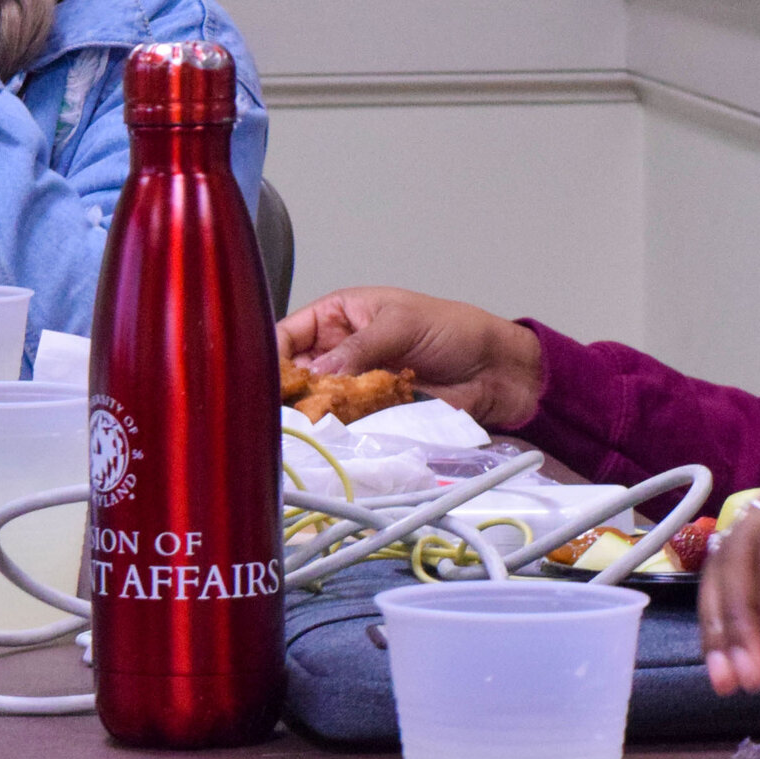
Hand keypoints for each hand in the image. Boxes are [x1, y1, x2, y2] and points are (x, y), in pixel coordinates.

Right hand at [274, 287, 544, 428]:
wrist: (495, 371)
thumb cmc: (452, 330)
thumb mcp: (403, 323)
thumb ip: (361, 346)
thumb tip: (318, 372)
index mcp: (337, 316)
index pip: (288, 335)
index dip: (272, 356)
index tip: (264, 382)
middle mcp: (337, 352)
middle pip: (294, 375)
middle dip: (287, 393)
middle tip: (279, 414)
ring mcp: (352, 387)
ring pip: (315, 405)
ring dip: (310, 417)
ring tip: (302, 432)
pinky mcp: (370, 417)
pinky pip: (343, 426)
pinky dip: (336, 434)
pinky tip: (328, 442)